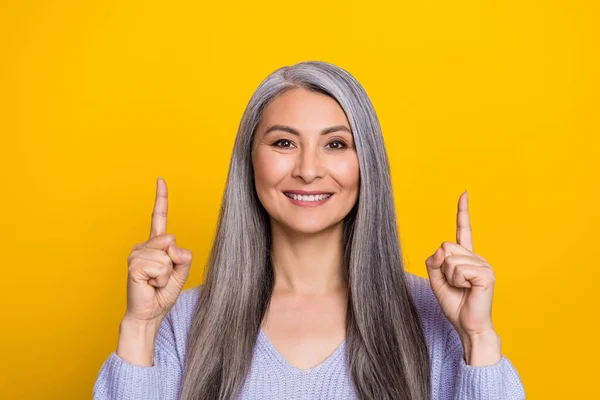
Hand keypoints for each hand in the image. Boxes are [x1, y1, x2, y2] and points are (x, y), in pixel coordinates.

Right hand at [124, 177, 192, 324]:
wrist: (149, 314)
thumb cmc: (162, 293)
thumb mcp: (181, 272)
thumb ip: (183, 256)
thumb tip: (172, 245)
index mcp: (155, 245)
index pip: (159, 218)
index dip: (161, 198)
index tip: (160, 180)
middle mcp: (144, 246)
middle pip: (171, 240)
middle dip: (174, 262)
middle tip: (162, 277)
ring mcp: (136, 254)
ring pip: (167, 255)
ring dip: (167, 273)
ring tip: (155, 282)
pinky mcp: (134, 266)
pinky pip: (160, 265)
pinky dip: (161, 278)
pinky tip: (150, 284)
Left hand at [425, 191, 500, 364]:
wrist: (468, 326)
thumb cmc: (455, 304)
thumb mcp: (436, 280)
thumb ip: (434, 261)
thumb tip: (442, 248)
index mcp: (466, 257)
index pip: (463, 230)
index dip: (463, 211)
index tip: (464, 193)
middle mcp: (477, 257)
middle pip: (446, 246)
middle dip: (442, 267)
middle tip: (454, 284)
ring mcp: (483, 264)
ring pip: (450, 259)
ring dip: (449, 277)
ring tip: (462, 289)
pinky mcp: (486, 274)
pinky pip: (458, 269)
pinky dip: (457, 281)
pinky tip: (469, 290)